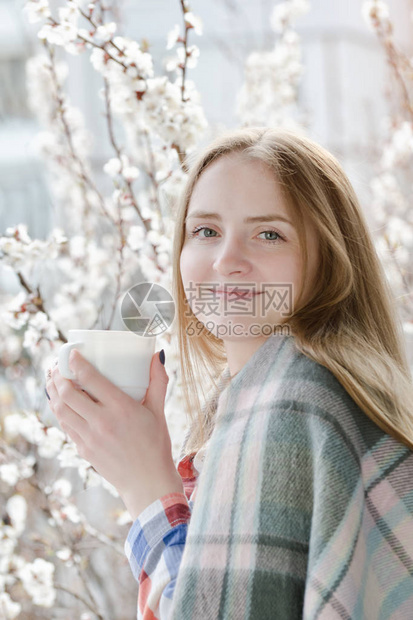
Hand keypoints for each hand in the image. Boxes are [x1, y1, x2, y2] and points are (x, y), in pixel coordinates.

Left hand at [45, 349, 184, 519]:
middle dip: (58, 376)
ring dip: (53, 393)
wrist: (147, 483)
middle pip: (68, 393)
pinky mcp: (84, 449)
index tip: (72, 353)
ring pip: (61, 410)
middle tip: (57, 366)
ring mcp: (90, 437)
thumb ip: (158, 382)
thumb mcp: (159, 411)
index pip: (91, 379)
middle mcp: (102, 422)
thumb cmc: (156, 445)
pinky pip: (65, 425)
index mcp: (121, 408)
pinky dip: (60, 411)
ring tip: (53, 381)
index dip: (76, 362)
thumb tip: (157, 355)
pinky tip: (61, 403)